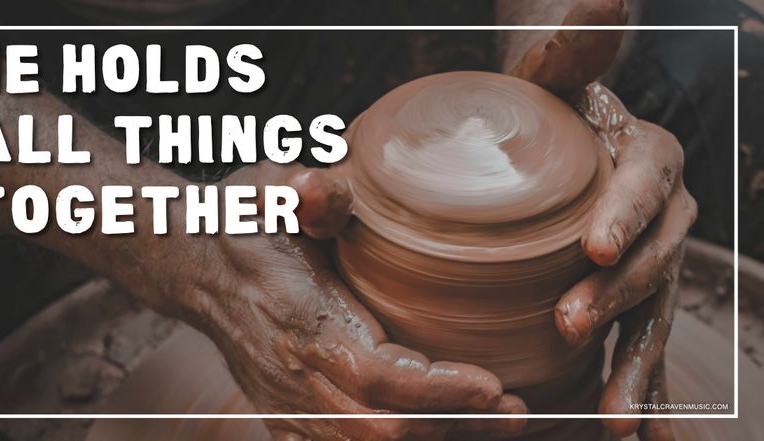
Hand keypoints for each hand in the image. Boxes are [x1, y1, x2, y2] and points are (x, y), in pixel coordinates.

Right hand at [161, 162, 526, 440]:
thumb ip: (302, 188)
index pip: (378, 379)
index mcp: (301, 320)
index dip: (439, 391)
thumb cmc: (243, 224)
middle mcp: (293, 376)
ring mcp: (287, 404)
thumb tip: (320, 188)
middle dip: (455, 426)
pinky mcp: (286, 416)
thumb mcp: (270, 189)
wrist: (192, 266)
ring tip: (492, 422)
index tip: (493, 383)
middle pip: (381, 430)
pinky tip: (440, 433)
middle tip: (515, 407)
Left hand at [506, 1, 696, 438]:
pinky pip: (640, 342)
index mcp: (648, 155)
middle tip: (572, 324)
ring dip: (636, 366)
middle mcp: (663, 211)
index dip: (626, 214)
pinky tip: (629, 430)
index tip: (595, 247)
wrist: (560, 136)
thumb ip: (573, 44)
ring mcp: (654, 260)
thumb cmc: (551, 105)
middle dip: (618, 294)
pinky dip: (636, 387)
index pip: (645, 182)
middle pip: (652, 257)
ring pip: (653, 313)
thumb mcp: (558, 71)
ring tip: (617, 419)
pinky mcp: (635, 296)